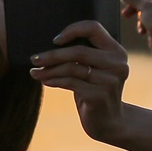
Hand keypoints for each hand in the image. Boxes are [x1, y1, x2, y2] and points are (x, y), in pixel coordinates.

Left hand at [28, 20, 130, 140]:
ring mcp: (109, 81)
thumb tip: (47, 47)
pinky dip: (54, 80)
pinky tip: (45, 81)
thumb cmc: (95, 90)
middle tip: (34, 58)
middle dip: (52, 54)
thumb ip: (82, 56)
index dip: (72, 30)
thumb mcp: (94, 70)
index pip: (94, 28)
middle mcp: (117, 64)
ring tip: (35, 72)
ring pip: (71, 68)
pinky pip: (69, 83)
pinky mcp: (99, 95)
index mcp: (116, 52)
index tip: (55, 40)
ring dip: (49, 69)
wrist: (109, 122)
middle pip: (79, 50)